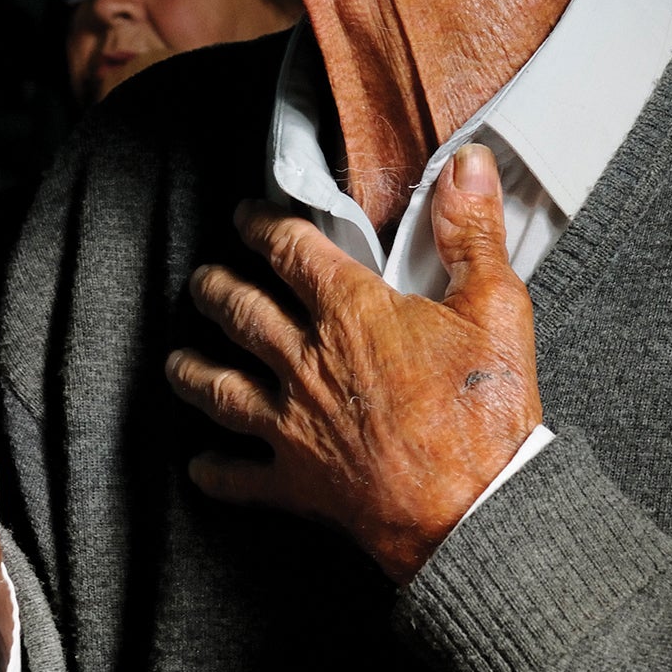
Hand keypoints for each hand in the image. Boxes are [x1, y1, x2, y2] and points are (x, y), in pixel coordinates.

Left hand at [167, 144, 539, 580]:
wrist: (475, 508)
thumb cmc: (486, 411)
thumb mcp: (495, 306)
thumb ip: (472, 230)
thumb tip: (468, 163)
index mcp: (350, 312)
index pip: (290, 251)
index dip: (263, 226)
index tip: (248, 217)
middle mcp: (307, 362)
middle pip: (242, 313)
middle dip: (216, 289)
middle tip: (202, 280)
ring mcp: (296, 424)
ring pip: (223, 387)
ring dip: (194, 369)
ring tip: (176, 360)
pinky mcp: (299, 483)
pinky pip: (242, 477)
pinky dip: (217, 472)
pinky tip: (200, 467)